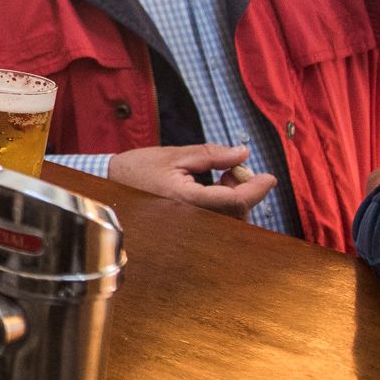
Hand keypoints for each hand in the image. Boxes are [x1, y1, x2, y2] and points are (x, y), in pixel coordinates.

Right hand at [107, 144, 277, 215]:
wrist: (109, 185)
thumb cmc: (138, 168)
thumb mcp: (175, 154)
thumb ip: (212, 154)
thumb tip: (243, 153)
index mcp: (188, 200)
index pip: (236, 200)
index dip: (257, 189)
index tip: (269, 177)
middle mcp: (191, 218)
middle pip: (237, 213)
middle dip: (245, 190)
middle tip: (235, 168)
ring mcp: (190, 225)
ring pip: (230, 219)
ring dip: (236, 197)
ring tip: (222, 175)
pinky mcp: (188, 226)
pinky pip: (218, 220)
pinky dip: (225, 204)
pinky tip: (214, 187)